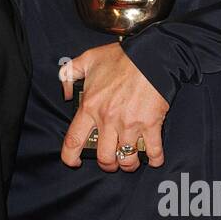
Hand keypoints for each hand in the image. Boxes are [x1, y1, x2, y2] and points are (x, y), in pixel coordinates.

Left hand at [59, 43, 168, 171]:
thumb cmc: (121, 57)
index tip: (74, 162)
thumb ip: (69, 74)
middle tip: (110, 162)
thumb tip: (65, 94)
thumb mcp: (87, 59)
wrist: (151, 54)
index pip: (73, 140)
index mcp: (90, 106)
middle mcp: (108, 119)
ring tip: (129, 161)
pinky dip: (155, 159)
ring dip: (128, 165)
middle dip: (106, 165)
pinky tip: (154, 159)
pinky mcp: (151, 124)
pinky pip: (153, 151)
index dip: (70, 157)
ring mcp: (130, 124)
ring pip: (126, 159)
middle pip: (103, 157)